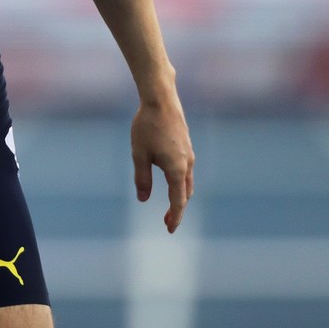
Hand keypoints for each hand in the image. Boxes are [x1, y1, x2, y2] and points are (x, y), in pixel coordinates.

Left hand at [131, 93, 194, 232]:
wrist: (161, 99)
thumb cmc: (147, 126)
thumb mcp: (139, 154)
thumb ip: (142, 178)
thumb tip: (143, 199)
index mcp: (177, 168)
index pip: (178, 200)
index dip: (175, 217)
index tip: (170, 230)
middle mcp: (187, 163)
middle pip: (185, 193)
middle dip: (177, 209)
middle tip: (167, 223)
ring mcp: (188, 153)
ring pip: (187, 181)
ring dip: (180, 195)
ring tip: (170, 205)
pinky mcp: (186, 145)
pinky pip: (186, 169)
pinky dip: (180, 182)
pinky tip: (170, 180)